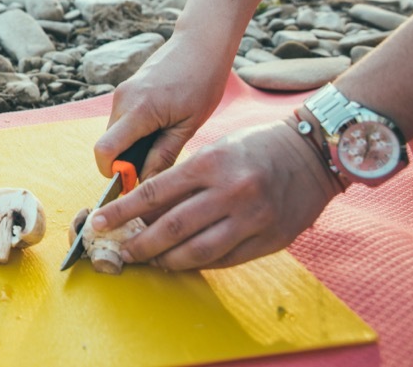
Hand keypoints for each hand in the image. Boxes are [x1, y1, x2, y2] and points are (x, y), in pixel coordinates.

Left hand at [89, 119, 342, 270]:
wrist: (312, 154)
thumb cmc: (256, 147)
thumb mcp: (215, 150)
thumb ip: (184, 180)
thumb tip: (146, 211)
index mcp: (210, 164)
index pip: (154, 192)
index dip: (122, 211)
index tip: (100, 223)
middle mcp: (230, 193)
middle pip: (171, 228)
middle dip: (139, 244)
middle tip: (120, 252)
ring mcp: (252, 219)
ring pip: (196, 252)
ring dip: (166, 261)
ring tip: (149, 261)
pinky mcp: (270, 240)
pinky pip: (224, 260)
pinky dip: (198, 264)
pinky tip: (182, 262)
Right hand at [94, 33, 232, 179]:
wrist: (201, 43)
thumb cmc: (202, 81)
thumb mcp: (188, 125)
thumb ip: (163, 156)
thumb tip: (146, 184)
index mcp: (139, 110)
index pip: (105, 151)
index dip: (112, 173)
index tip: (135, 181)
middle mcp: (122, 100)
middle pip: (108, 145)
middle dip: (125, 162)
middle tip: (157, 165)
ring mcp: (121, 93)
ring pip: (114, 133)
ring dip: (130, 146)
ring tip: (164, 142)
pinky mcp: (125, 89)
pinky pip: (121, 120)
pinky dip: (133, 133)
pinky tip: (160, 128)